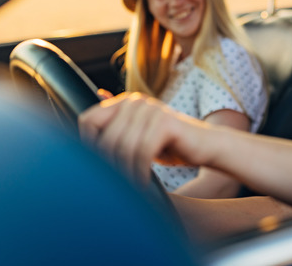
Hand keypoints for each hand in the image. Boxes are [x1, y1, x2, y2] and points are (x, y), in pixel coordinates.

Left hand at [78, 92, 212, 184]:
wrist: (207, 146)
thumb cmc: (170, 145)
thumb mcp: (138, 139)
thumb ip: (116, 133)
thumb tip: (85, 134)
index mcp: (124, 102)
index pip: (88, 120)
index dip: (87, 146)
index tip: (94, 169)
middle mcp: (135, 101)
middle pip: (105, 137)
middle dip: (107, 165)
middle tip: (112, 187)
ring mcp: (150, 109)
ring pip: (123, 146)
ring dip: (124, 172)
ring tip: (128, 189)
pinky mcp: (165, 122)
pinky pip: (142, 151)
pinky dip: (139, 172)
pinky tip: (142, 185)